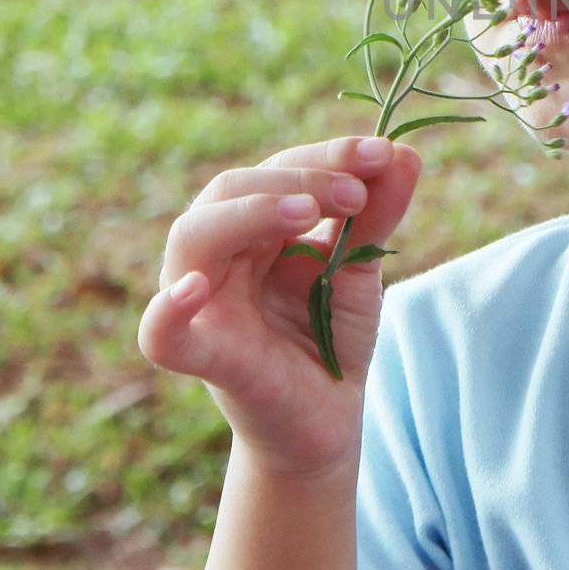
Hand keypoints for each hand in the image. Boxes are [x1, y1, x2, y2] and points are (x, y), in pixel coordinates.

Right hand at [137, 134, 421, 477]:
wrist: (328, 416)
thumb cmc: (330, 333)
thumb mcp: (360, 268)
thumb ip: (377, 215)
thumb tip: (408, 154)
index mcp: (252, 223)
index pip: (280, 168)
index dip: (327, 155)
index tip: (383, 153)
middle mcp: (217, 252)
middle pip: (232, 189)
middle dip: (298, 179)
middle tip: (355, 193)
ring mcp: (203, 302)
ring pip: (194, 237)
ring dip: (250, 213)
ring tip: (306, 213)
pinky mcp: (203, 355)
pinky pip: (161, 335)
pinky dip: (167, 311)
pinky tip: (193, 289)